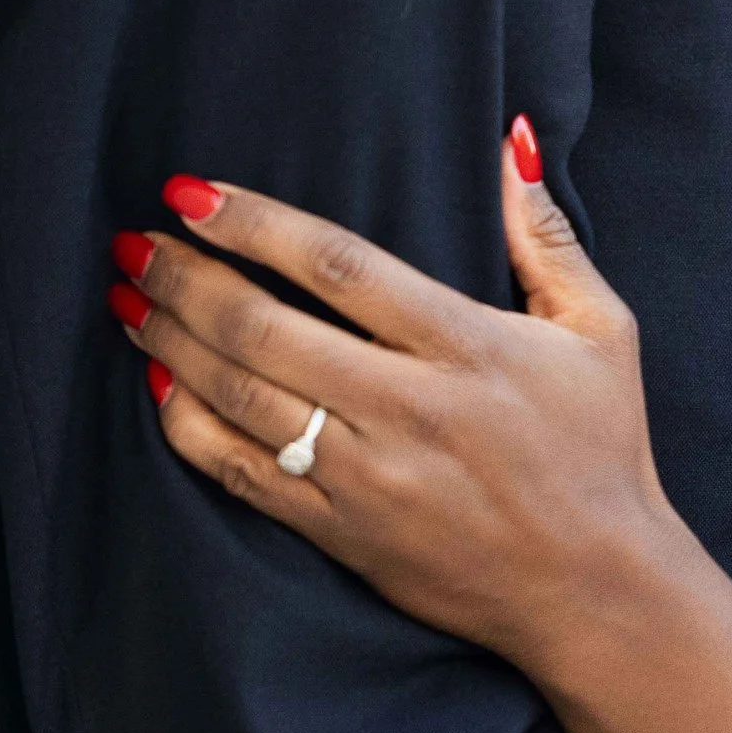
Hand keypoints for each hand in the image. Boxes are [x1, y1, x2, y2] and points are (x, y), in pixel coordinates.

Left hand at [107, 136, 682, 675]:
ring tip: (128, 297)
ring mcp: (366, 478)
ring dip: (171, 343)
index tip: (192, 192)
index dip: (256, 224)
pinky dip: (188, 429)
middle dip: (186, 278)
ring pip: (241, 399)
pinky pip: (242, 477)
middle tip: (134, 240)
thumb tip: (507, 142)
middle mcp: (407, 409)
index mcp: (467, 347)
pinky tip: (157, 386)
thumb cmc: (602, 449)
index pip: (339, 266)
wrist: (594, 590)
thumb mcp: (603, 330)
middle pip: (266, 331)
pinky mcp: (342, 534)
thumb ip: (545, 237)